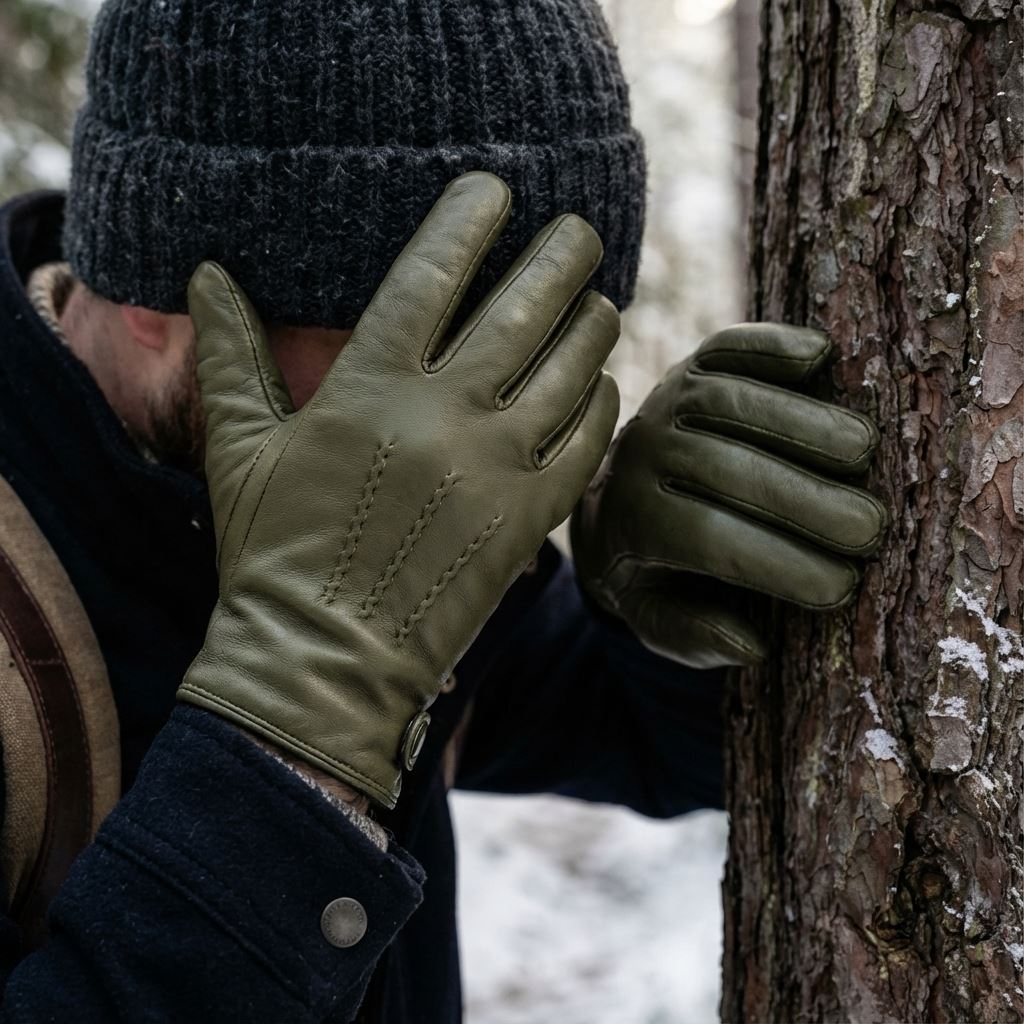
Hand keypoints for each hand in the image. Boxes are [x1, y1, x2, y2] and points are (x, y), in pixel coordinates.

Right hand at [178, 172, 619, 806]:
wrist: (321, 662)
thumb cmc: (273, 554)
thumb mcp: (239, 450)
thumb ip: (231, 355)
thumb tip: (205, 275)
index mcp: (369, 386)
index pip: (432, 272)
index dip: (470, 218)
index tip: (495, 188)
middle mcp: (444, 414)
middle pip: (525, 306)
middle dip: (561, 254)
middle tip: (579, 229)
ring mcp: (496, 468)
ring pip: (572, 367)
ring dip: (592, 322)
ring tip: (598, 300)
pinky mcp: (529, 519)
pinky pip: (587, 441)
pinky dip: (602, 403)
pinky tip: (600, 384)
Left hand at [571, 323, 885, 668]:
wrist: (611, 497)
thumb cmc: (651, 569)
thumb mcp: (655, 619)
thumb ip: (692, 634)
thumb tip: (750, 643)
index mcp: (632, 521)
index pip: (705, 539)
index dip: (775, 564)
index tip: (840, 587)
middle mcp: (641, 453)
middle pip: (723, 469)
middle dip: (802, 498)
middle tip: (870, 528)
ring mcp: (666, 402)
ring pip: (731, 403)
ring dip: (801, 422)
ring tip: (865, 452)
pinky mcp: (692, 365)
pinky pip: (729, 348)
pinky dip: (772, 346)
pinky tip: (824, 355)